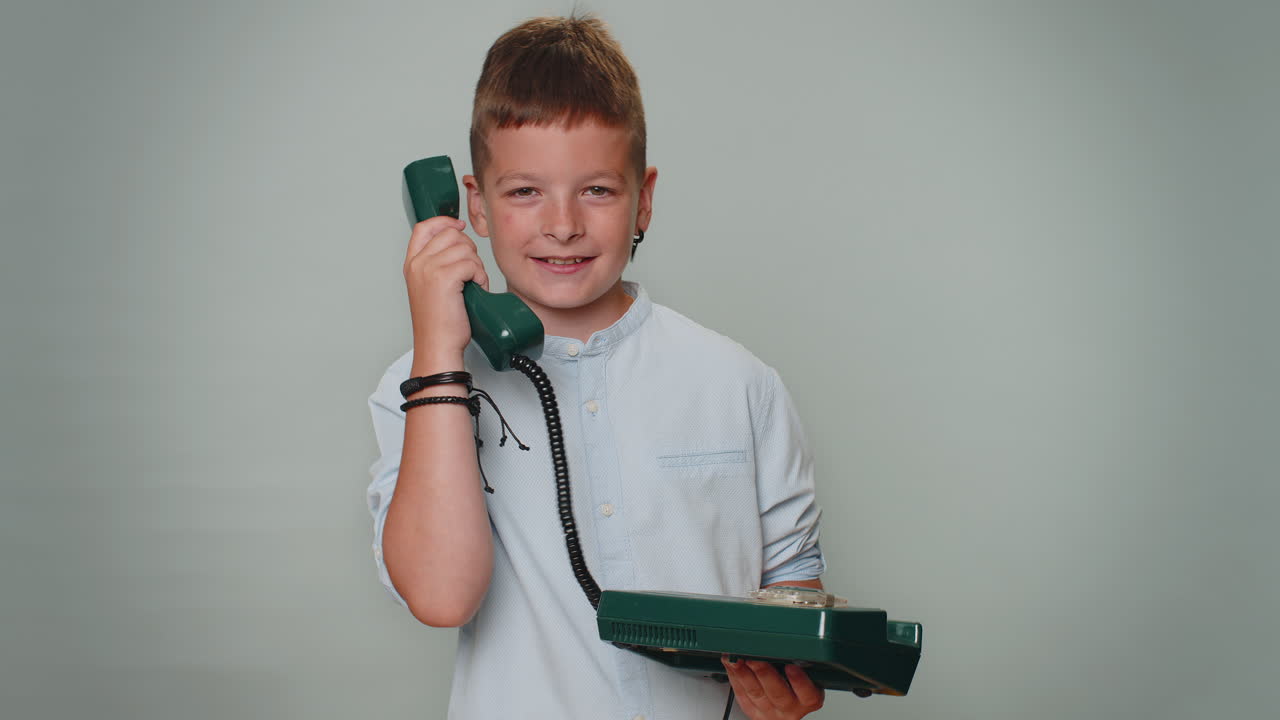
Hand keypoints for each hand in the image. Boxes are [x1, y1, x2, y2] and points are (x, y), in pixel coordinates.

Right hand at [402, 216, 490, 367]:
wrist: (438, 346)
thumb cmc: (439, 323)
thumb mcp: (431, 287)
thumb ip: (438, 263)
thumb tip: (458, 240)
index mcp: (412, 264)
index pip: (424, 227)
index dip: (444, 221)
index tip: (460, 226)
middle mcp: (417, 263)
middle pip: (451, 234)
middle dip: (469, 250)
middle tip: (470, 273)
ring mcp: (429, 269)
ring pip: (465, 248)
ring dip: (477, 266)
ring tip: (472, 285)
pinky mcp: (443, 278)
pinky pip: (472, 263)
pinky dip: (480, 276)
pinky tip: (475, 289)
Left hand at [720, 657, 823, 718]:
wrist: (784, 711)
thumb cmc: (797, 689)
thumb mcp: (808, 676)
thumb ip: (802, 664)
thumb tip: (789, 640)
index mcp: (807, 699)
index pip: (807, 694)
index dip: (799, 680)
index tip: (791, 666)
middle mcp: (790, 708)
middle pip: (777, 693)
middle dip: (764, 672)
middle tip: (754, 657)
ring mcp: (770, 712)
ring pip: (755, 693)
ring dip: (743, 673)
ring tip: (736, 659)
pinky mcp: (753, 711)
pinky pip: (741, 695)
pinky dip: (735, 677)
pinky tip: (731, 665)